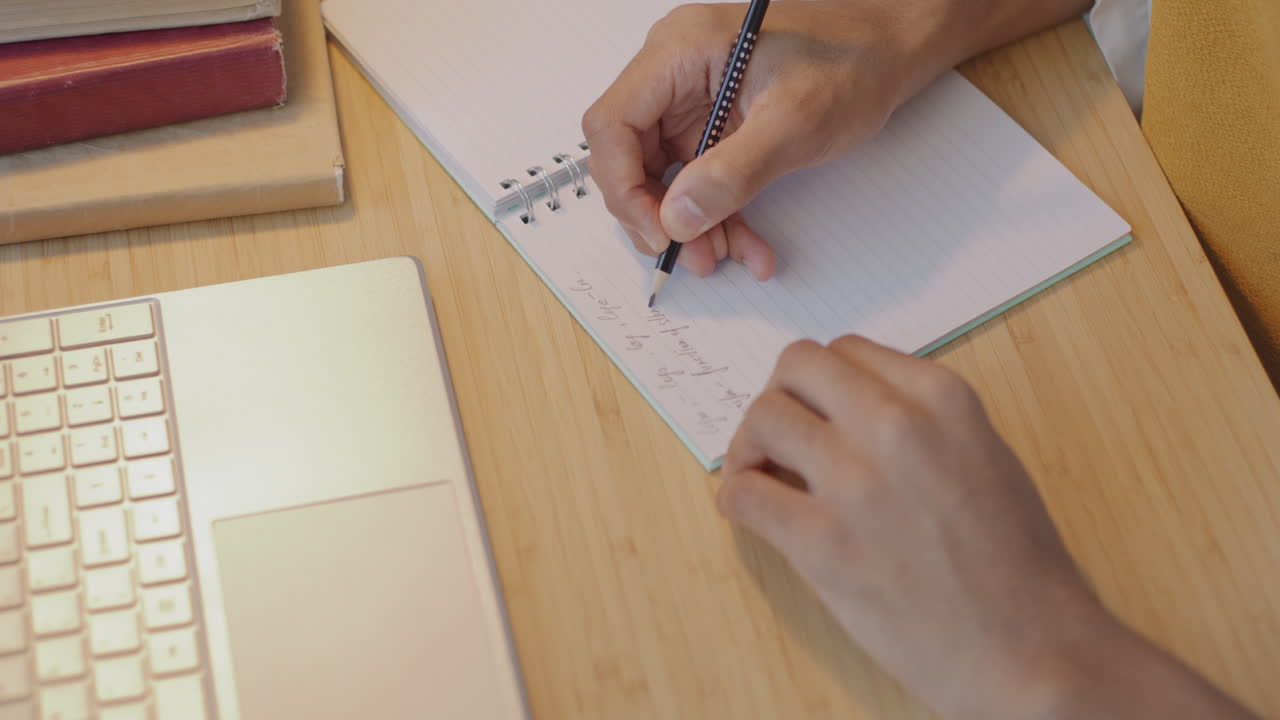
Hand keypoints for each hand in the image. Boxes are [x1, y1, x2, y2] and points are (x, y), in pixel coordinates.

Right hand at [582, 0, 959, 279]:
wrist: (894, 48)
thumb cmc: (854, 61)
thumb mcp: (795, 123)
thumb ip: (731, 173)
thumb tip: (676, 218)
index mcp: (680, 51)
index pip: (612, 125)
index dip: (623, 187)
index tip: (659, 232)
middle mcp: (675, 71)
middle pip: (630, 156)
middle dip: (659, 215)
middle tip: (693, 256)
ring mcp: (693, 99)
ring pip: (665, 177)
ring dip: (692, 225)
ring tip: (727, 257)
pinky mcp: (715, 124)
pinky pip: (698, 179)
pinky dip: (720, 215)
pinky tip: (749, 245)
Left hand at [718, 336, 1256, 718]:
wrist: (1029, 648)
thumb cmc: (1015, 562)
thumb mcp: (984, 454)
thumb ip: (920, 419)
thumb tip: (848, 410)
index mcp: (941, 397)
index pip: (846, 349)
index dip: (822, 383)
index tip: (816, 413)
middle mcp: (896, 425)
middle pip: (796, 367)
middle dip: (780, 397)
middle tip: (779, 439)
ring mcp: (855, 481)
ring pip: (762, 418)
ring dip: (750, 445)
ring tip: (760, 477)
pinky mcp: (821, 542)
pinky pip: (744, 493)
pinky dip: (735, 498)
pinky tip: (749, 512)